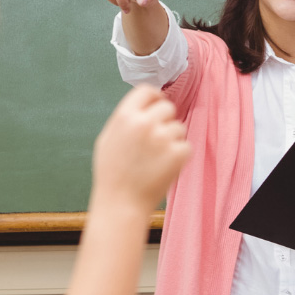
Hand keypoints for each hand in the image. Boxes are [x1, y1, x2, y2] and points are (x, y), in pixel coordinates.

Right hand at [92, 85, 188, 210]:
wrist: (120, 204)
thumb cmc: (112, 174)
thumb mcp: (108, 139)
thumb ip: (126, 119)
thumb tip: (144, 105)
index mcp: (125, 116)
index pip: (147, 90)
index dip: (154, 98)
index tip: (157, 106)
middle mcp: (144, 123)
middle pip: (167, 107)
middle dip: (165, 121)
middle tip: (157, 140)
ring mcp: (163, 138)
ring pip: (178, 128)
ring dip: (172, 140)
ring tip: (157, 159)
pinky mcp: (177, 153)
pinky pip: (186, 146)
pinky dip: (179, 156)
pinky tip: (164, 167)